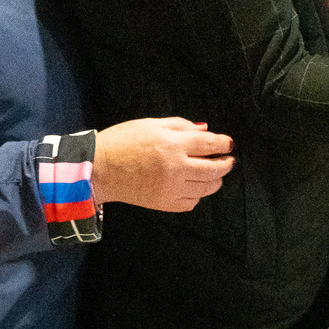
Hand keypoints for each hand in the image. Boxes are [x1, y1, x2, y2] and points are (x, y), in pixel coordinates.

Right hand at [93, 117, 233, 211]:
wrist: (99, 169)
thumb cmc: (122, 142)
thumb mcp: (151, 124)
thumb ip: (181, 126)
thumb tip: (205, 129)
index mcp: (172, 144)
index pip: (209, 145)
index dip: (224, 144)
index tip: (229, 144)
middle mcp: (175, 168)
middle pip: (214, 169)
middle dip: (226, 164)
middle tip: (228, 160)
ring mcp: (170, 188)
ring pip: (206, 188)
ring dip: (215, 180)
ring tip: (214, 174)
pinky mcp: (164, 203)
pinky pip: (191, 202)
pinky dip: (197, 195)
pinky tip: (194, 187)